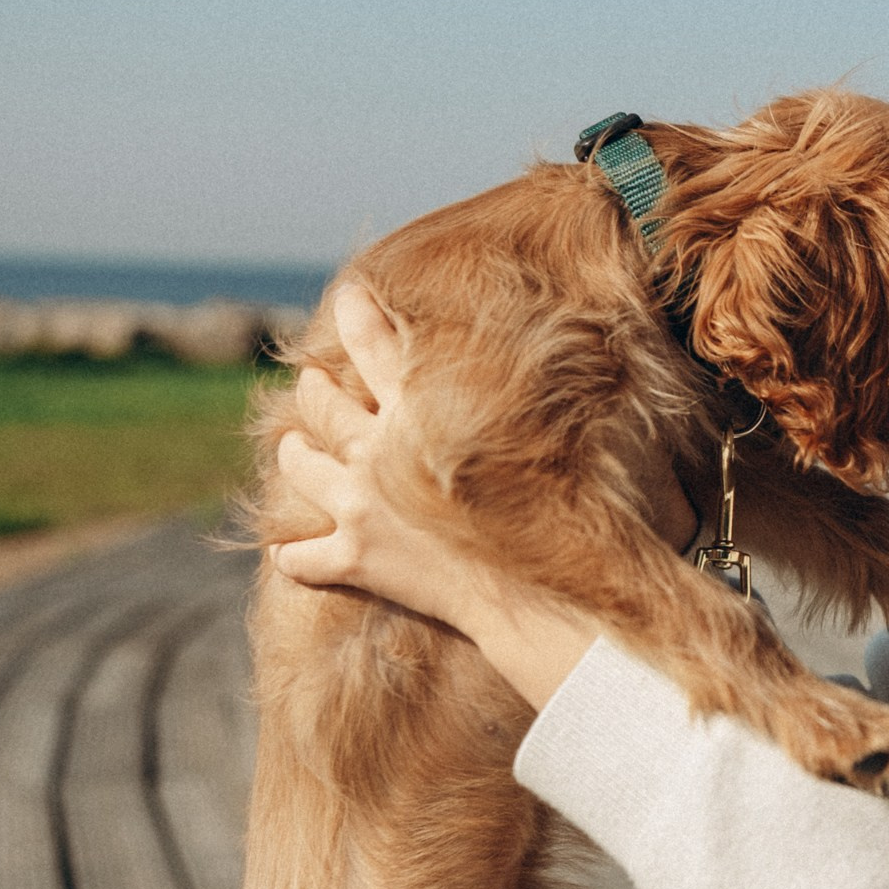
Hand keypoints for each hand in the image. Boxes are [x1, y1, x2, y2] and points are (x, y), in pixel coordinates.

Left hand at [272, 283, 600, 710]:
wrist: (544, 592)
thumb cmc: (569, 506)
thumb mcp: (573, 422)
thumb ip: (563, 377)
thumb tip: (601, 329)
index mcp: (422, 408)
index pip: (375, 344)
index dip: (358, 315)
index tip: (347, 296)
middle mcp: (378, 450)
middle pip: (325, 407)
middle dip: (313, 389)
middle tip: (306, 378)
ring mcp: (362, 506)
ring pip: (305, 469)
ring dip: (294, 455)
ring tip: (289, 449)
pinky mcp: (360, 561)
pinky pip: (308, 558)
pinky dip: (296, 557)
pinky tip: (287, 557)